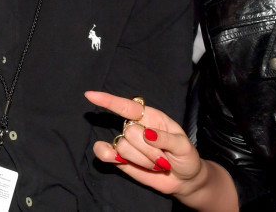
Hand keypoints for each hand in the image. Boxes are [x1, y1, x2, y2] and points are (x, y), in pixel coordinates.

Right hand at [85, 90, 204, 197]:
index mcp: (150, 117)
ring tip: (156, 163)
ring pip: (123, 147)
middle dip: (150, 150)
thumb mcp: (184, 147)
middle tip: (164, 158)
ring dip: (143, 161)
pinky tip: (119, 161)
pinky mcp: (119, 159)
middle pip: (129, 132)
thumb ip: (166, 139)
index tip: (90, 95)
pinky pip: (104, 154)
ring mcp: (125, 142)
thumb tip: (146, 133)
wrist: (183, 180)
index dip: (108, 100)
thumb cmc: (185, 158)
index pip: (126, 106)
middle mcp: (134, 127)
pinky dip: (108, 156)